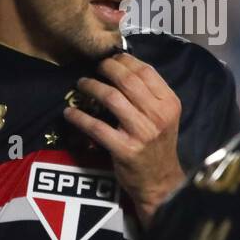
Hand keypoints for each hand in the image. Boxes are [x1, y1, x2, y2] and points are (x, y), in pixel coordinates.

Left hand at [63, 53, 184, 225]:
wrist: (160, 180)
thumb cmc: (158, 144)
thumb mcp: (164, 117)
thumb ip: (149, 95)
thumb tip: (122, 67)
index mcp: (170, 104)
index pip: (146, 71)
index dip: (124, 60)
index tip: (110, 58)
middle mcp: (158, 116)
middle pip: (127, 80)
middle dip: (105, 68)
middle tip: (94, 68)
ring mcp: (142, 133)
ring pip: (111, 98)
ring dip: (91, 86)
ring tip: (81, 84)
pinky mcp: (125, 149)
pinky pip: (96, 127)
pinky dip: (79, 117)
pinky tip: (70, 112)